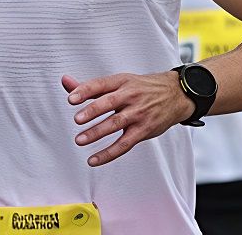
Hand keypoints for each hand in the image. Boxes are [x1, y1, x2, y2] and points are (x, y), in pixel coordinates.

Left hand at [63, 71, 192, 166]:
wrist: (176, 95)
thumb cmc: (143, 88)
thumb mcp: (120, 82)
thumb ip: (91, 86)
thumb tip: (66, 82)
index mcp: (122, 82)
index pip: (101, 84)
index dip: (85, 90)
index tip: (71, 98)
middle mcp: (130, 96)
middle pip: (109, 102)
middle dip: (92, 111)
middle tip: (77, 119)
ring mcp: (138, 114)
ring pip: (116, 124)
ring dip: (97, 133)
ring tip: (80, 140)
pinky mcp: (143, 130)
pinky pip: (124, 144)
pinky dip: (109, 153)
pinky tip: (94, 159)